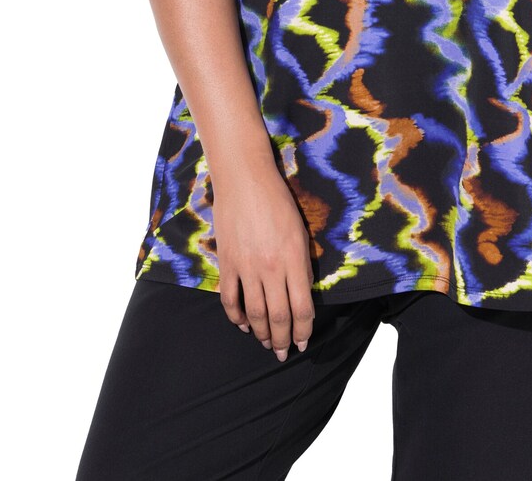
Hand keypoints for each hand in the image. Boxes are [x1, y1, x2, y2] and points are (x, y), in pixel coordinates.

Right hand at [212, 159, 316, 361]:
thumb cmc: (278, 201)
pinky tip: (243, 325)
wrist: (245, 179)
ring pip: (255, 313)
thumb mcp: (300, 231)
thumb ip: (302, 264)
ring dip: (261, 334)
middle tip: (283, 353)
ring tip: (266, 343)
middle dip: (283, 340)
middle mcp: (271, 267)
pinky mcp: (227, 263)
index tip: (303, 342)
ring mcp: (246, 267)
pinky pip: (230, 299)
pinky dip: (236, 317)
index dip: (304, 330)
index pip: (302, 307)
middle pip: (279, 317)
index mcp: (294, 258)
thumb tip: (302, 294)